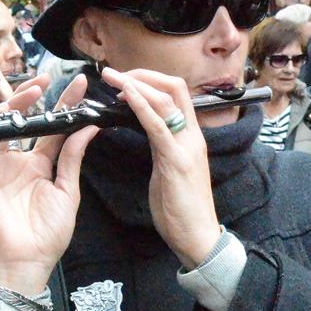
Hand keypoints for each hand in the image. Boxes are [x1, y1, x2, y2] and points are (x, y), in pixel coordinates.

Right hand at [0, 74, 98, 295]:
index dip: (64, 104)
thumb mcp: (67, 191)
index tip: (80, 84)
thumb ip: (72, 158)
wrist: (29, 260)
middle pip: (23, 119)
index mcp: (40, 163)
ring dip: (12, 105)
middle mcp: (18, 160)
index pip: (52, 127)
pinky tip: (3, 115)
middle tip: (48, 79)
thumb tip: (89, 127)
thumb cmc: (48, 233)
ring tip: (31, 93)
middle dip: (33, 95)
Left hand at [101, 67, 220, 267]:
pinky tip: (126, 96)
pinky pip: (158, 126)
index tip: (124, 81)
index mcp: (190, 136)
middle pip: (173, 87)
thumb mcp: (170, 169)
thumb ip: (162, 148)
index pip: (175, 93)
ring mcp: (186, 146)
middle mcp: (191, 136)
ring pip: (166, 100)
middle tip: (114, 73)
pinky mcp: (177, 161)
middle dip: (142, 74)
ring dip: (136, 84)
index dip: (150, 81)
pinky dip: (141, 106)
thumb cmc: (182, 209)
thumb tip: (148, 132)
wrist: (198, 237)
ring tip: (112, 77)